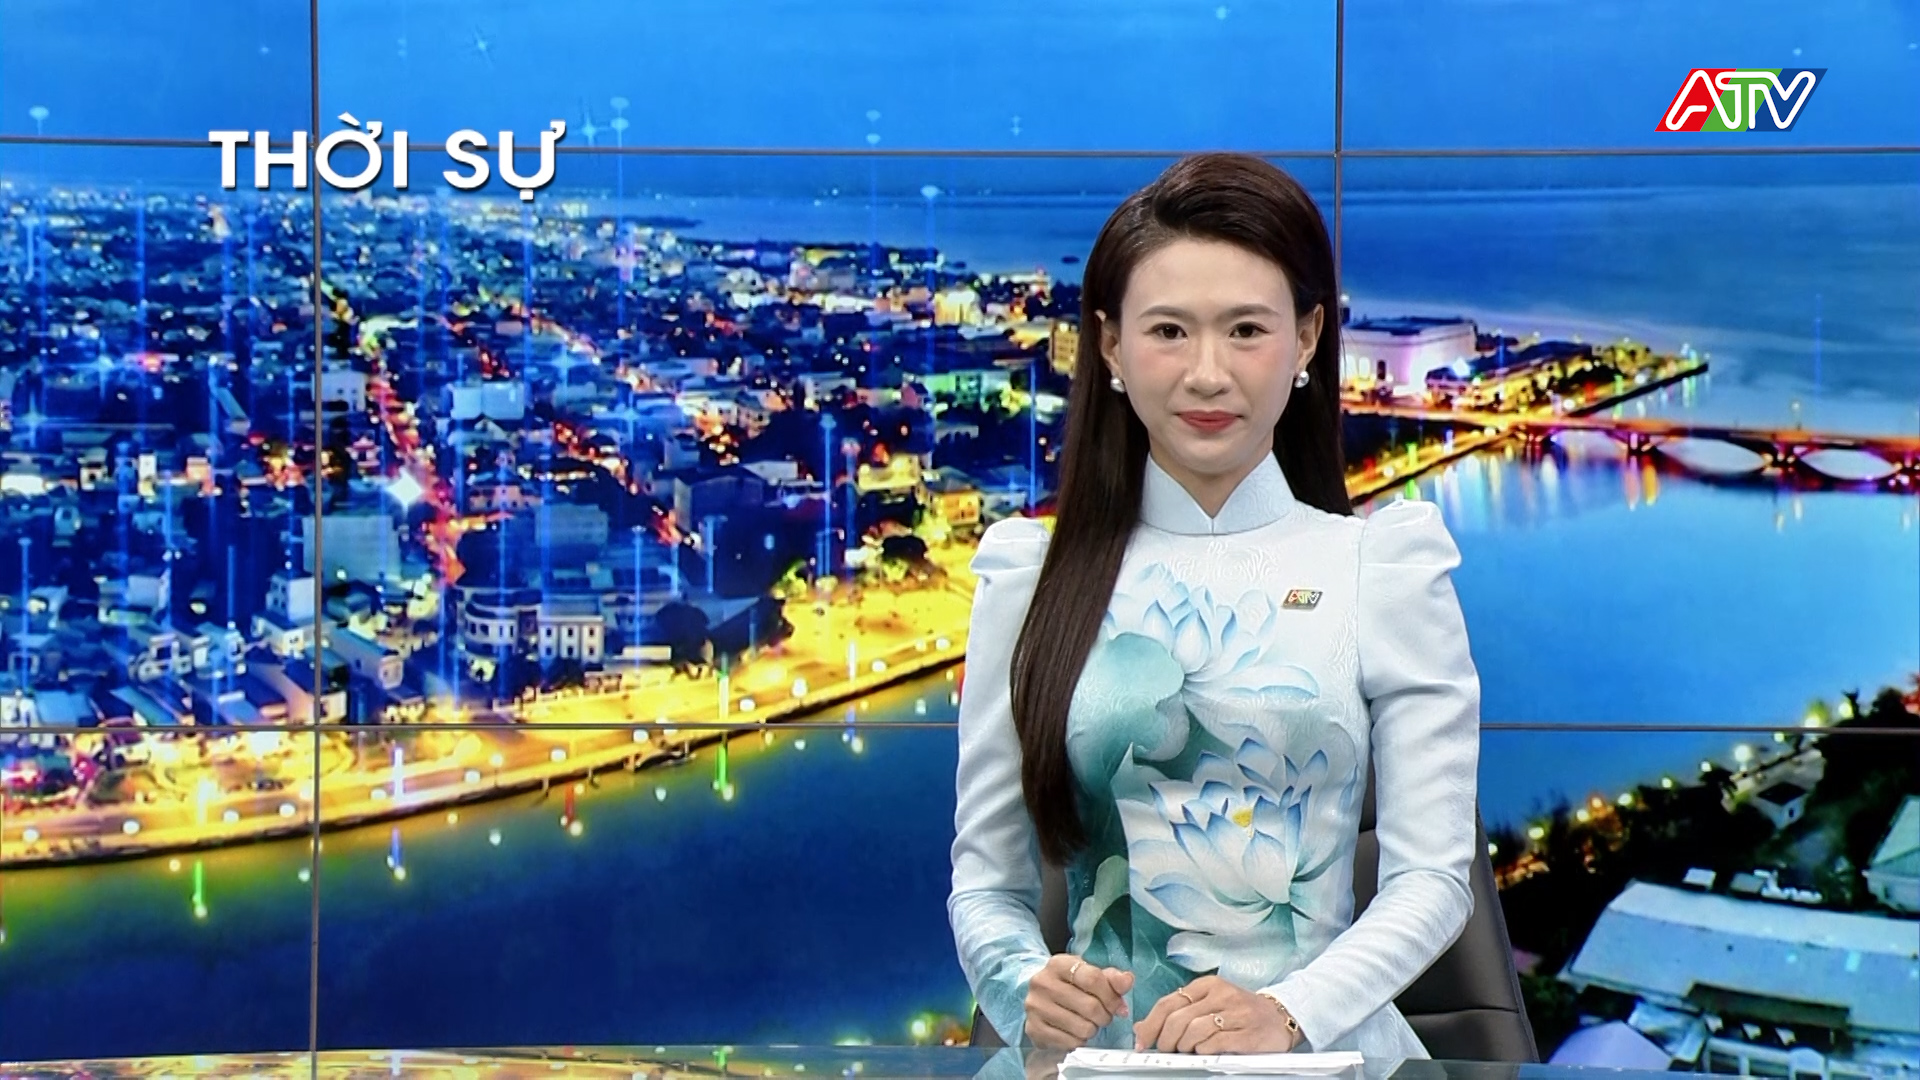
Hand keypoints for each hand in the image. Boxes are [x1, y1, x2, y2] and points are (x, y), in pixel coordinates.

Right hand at [1023, 955, 1134, 1049]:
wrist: (1041, 997)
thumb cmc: (1072, 985)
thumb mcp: (1090, 975)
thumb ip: (1112, 978)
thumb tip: (1128, 980)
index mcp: (1058, 964)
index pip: (1092, 979)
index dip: (1112, 996)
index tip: (1119, 1006)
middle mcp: (1042, 982)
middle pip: (1090, 1006)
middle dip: (1105, 1015)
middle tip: (1104, 1016)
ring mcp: (1035, 1006)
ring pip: (1082, 1027)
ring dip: (1093, 1029)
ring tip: (1089, 1023)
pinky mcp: (1033, 1029)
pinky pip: (1070, 1042)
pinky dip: (1080, 1041)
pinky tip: (1076, 1032)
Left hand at [1132, 976, 1298, 1053]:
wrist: (1280, 1018)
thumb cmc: (1241, 1012)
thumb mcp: (1208, 1005)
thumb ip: (1178, 1013)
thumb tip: (1141, 1027)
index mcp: (1208, 985)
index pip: (1169, 1002)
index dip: (1151, 1024)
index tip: (1143, 1040)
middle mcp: (1221, 995)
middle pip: (1178, 1018)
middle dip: (1164, 1039)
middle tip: (1164, 1050)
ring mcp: (1236, 1013)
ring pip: (1194, 1030)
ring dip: (1183, 1046)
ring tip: (1185, 1051)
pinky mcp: (1247, 1033)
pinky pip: (1215, 1043)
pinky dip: (1203, 1050)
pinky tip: (1203, 1051)